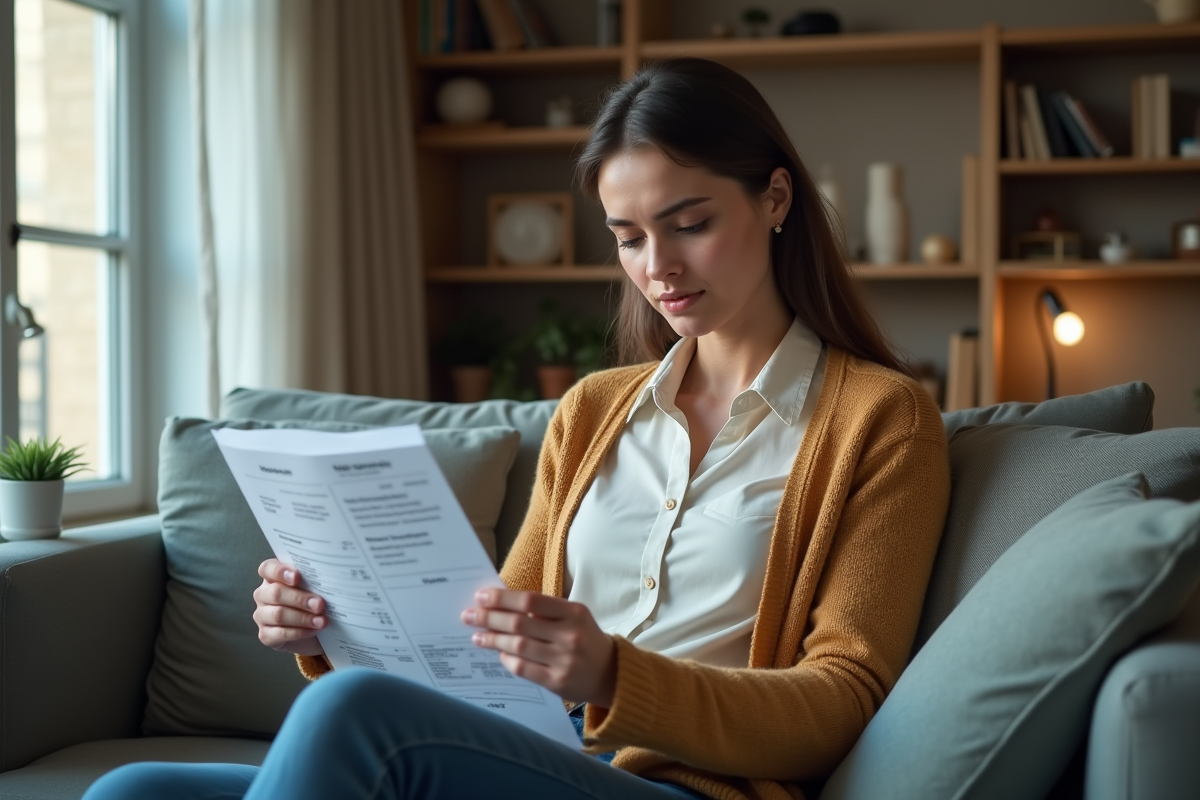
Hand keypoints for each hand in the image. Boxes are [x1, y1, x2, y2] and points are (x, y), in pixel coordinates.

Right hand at [252, 559, 327, 656]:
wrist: (313, 633)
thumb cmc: (312, 604)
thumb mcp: (314, 589)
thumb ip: (313, 582)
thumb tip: (328, 578)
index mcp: (272, 578)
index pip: (267, 568)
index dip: (279, 571)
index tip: (296, 577)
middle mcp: (263, 595)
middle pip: (275, 593)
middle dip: (300, 599)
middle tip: (319, 604)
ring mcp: (262, 616)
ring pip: (278, 615)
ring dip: (303, 618)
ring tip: (321, 621)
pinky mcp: (266, 635)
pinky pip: (281, 633)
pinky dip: (300, 632)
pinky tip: (313, 630)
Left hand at [461, 588, 616, 706]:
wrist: (611, 674)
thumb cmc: (585, 638)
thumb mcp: (574, 617)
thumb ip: (544, 611)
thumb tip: (501, 604)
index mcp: (574, 612)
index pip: (531, 601)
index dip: (502, 598)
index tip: (481, 596)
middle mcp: (570, 635)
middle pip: (520, 623)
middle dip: (489, 618)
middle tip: (469, 615)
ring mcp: (564, 660)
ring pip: (518, 646)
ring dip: (493, 640)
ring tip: (477, 636)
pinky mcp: (557, 682)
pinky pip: (523, 669)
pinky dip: (507, 660)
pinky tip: (498, 654)